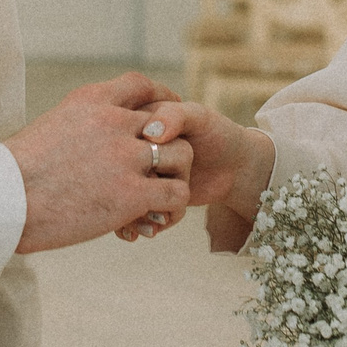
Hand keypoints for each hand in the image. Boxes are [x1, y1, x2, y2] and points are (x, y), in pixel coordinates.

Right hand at [3, 73, 190, 253]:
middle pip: (169, 122)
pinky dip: (173, 207)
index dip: (161, 99)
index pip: (141, 85)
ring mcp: (125, 157)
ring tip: (161, 197)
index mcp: (91, 101)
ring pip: (182, 156)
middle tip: (166, 167)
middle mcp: (113, 122)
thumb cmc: (13, 172)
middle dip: (171, 144)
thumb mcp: (50, 127)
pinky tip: (156, 218)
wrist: (1, 199)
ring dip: (175, 176)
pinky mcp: (131, 193)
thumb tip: (86, 138)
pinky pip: (176, 193)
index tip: (166, 116)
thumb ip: (79, 125)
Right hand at [126, 100, 273, 213]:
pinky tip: (151, 231)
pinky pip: (127, 211)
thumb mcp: (198, 117)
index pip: (116, 131)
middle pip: (113, 169)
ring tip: (155, 222)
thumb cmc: (216, 134)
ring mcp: (135, 173)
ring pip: (117, 194)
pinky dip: (136, 225)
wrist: (233, 169)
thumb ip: (174, 116)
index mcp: (136, 118)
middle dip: (128, 190)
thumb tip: (150, 133)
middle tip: (149, 200)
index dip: (128, 149)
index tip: (154, 161)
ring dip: (131, 214)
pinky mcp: (142, 194)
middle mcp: (130, 147)